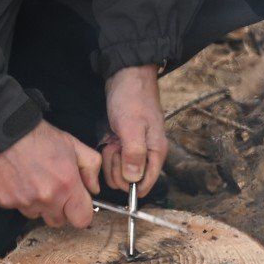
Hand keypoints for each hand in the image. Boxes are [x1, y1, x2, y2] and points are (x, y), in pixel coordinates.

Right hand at [0, 120, 101, 227]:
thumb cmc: (36, 136)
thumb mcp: (72, 143)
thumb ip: (91, 166)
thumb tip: (94, 188)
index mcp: (67, 185)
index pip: (82, 219)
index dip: (80, 211)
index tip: (75, 203)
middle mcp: (46, 198)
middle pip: (58, 221)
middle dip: (58, 208)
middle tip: (51, 187)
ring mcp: (23, 202)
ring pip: (36, 215)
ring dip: (37, 204)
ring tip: (31, 180)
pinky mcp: (3, 202)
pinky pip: (16, 208)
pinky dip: (18, 197)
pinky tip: (16, 179)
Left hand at [102, 65, 165, 197]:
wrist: (126, 77)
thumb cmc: (132, 99)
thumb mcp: (132, 127)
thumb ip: (134, 155)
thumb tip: (134, 180)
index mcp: (156, 152)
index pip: (147, 183)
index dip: (132, 187)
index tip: (119, 178)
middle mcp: (147, 153)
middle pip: (131, 180)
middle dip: (118, 170)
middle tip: (115, 150)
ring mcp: (133, 149)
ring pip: (120, 171)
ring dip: (111, 162)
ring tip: (112, 143)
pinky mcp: (122, 143)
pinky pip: (113, 159)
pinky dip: (108, 154)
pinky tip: (108, 142)